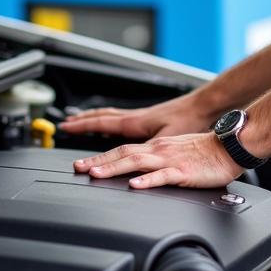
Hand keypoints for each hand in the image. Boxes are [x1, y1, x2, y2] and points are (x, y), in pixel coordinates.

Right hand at [60, 93, 211, 140]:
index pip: (101, 124)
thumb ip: (146, 153)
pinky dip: (110, 120)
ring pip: (111, 115)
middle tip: (66, 124)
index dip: (82, 126)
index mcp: (134, 122)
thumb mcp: (165, 141)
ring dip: (95, 118)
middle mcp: (135, 117)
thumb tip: (130, 164)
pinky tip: (113, 126)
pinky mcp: (150, 119)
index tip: (65, 128)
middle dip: (83, 121)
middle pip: (102, 117)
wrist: (204, 107)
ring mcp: (142, 117)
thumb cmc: (189, 120)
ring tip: (82, 121)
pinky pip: (122, 118)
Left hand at [72, 132, 240, 189]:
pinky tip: (135, 185)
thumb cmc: (207, 153)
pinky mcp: (183, 172)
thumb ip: (158, 164)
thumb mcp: (177, 154)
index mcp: (157, 147)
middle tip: (78, 168)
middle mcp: (159, 150)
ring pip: (136, 162)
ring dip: (114, 168)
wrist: (230, 146)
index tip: (82, 164)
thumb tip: (141, 175)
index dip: (101, 157)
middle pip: (123, 154)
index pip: (122, 150)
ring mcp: (170, 161)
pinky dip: (146, 180)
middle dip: (98, 161)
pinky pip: (162, 176)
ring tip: (96, 174)